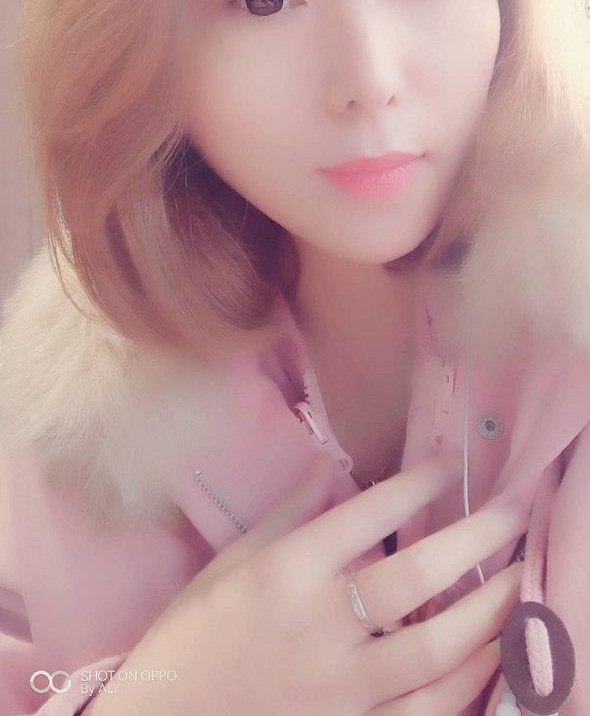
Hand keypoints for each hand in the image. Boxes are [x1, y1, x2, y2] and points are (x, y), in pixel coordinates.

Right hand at [92, 452, 525, 714]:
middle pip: (415, 578)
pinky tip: (493, 654)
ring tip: (519, 579)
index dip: (415, 484)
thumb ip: (284, 514)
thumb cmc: (191, 638)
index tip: (448, 463)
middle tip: (514, 512)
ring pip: (434, 650)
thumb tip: (327, 464)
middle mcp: (320, 624)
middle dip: (474, 540)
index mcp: (286, 571)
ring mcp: (340, 687)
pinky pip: (426, 711)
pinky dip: (468, 683)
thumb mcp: (228, 564)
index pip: (365, 514)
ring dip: (487, 613)